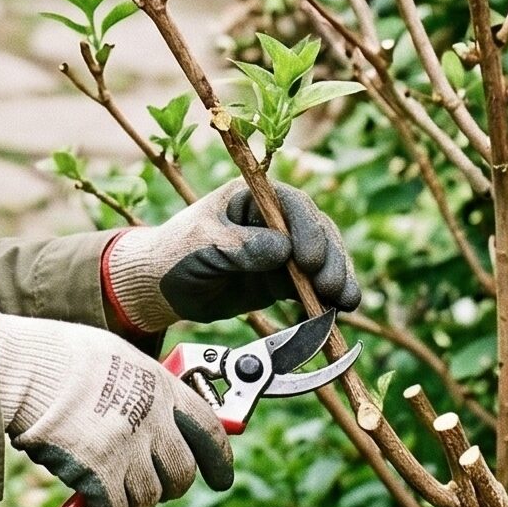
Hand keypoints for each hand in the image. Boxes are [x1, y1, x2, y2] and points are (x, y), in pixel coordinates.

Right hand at [0, 313, 233, 506]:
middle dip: (171, 486)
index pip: (209, 429)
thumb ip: (142, 390)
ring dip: (134, 500)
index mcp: (160, 386)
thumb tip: (160, 420)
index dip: (220, 458)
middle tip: (155, 488)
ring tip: (114, 489)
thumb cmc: (58, 357)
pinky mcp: (99, 475)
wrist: (21, 368)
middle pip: (182, 472)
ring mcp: (127, 448)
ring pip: (150, 497)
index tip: (223, 477)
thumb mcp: (116, 358)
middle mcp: (152, 419)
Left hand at [101, 181, 359, 333]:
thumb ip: (242, 247)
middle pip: (316, 231)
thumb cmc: (175, 254)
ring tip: (347, 302)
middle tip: (332, 287)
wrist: (161, 287)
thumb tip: (284, 251)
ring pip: (321, 258)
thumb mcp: (203, 245)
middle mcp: (273, 220)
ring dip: (337, 277)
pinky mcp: (282, 278)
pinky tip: (341, 310)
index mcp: (251, 197)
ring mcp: (281, 249)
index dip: (308, 230)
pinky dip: (327, 296)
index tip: (309, 260)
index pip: (292, 205)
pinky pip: (312, 284)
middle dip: (330, 258)